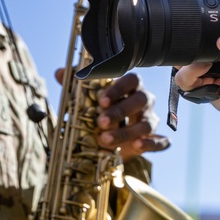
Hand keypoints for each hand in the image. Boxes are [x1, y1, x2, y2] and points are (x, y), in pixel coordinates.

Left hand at [54, 68, 170, 159]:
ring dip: (127, 132)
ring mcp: (151, 121)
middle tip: (100, 122)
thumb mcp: (89, 101)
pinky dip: (151, 144)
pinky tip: (137, 146)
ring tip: (105, 139)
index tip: (101, 100)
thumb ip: (77, 87)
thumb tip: (60, 73)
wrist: (112, 141)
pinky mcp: (155, 141)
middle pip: (141, 100)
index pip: (132, 80)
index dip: (119, 88)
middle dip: (120, 111)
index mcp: (131, 88)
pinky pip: (160, 142)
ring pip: (147, 123)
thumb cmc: (103, 114)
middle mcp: (144, 102)